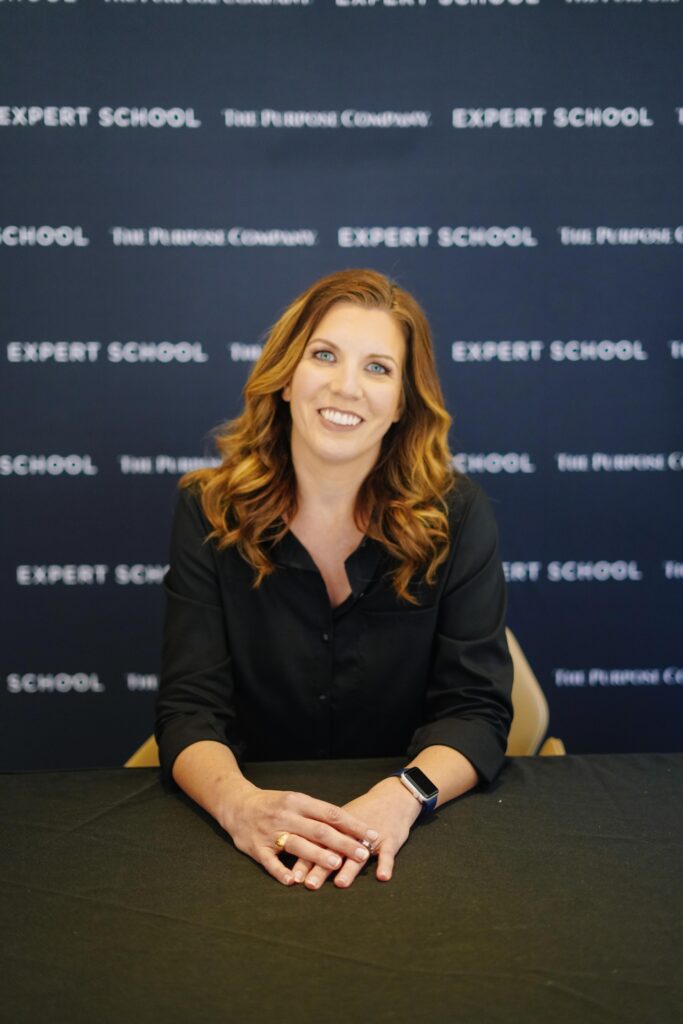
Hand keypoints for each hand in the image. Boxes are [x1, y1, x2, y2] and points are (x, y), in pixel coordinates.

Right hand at [222, 783, 379, 886]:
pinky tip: (293, 881)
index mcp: (298, 801)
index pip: (331, 813)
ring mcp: (271, 832)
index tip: (372, 835)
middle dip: (343, 843)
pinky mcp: (256, 848)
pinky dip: (281, 871)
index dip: (353, 825)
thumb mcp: (295, 801)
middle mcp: (286, 815)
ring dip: (317, 855)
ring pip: (297, 844)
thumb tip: (349, 827)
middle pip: (319, 830)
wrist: (236, 804)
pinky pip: (270, 862)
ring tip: (336, 865)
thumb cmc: (273, 804)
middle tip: (363, 854)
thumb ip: (317, 814)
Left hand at [291, 776, 421, 889]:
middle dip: (321, 868)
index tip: (294, 878)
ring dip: (349, 869)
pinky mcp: (391, 838)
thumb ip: (322, 837)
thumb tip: (297, 852)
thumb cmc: (364, 813)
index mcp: (335, 826)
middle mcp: (350, 831)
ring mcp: (370, 836)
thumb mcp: (342, 822)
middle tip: (310, 885)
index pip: (315, 844)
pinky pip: (388, 853)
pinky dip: (385, 864)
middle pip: (333, 850)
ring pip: (358, 853)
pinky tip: (382, 877)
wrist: (392, 797)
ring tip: (340, 883)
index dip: (304, 860)